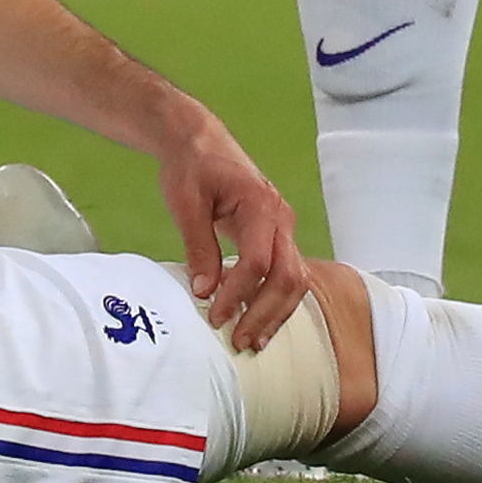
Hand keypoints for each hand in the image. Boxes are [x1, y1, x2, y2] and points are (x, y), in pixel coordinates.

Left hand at [152, 102, 306, 347]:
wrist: (200, 141)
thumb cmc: (192, 166)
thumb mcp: (186, 203)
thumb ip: (198, 246)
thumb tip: (204, 291)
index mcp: (260, 204)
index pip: (258, 261)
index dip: (238, 294)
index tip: (216, 317)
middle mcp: (280, 217)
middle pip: (288, 275)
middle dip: (266, 313)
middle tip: (240, 341)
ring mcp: (283, 227)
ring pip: (296, 278)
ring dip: (277, 313)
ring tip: (254, 341)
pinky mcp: (277, 235)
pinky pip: (286, 272)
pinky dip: (276, 300)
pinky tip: (259, 322)